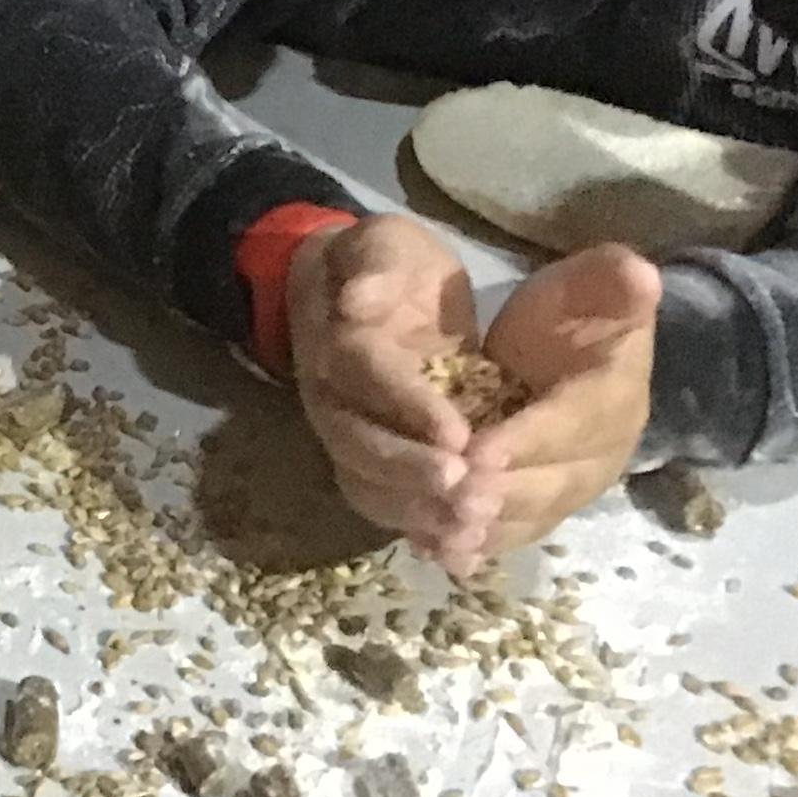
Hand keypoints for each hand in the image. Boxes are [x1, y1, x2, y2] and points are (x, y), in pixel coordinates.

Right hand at [286, 214, 479, 556]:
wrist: (351, 292)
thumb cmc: (384, 266)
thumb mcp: (380, 242)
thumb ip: (373, 263)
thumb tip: (358, 300)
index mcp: (337, 339)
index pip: (367, 374)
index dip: (408, 406)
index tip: (458, 435)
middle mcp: (330, 397)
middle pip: (358, 444)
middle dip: (411, 472)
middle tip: (467, 492)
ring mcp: (345, 434)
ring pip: (364, 483)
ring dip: (413, 510)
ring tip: (466, 530)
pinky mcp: (368, 461)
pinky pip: (381, 503)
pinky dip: (416, 530)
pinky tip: (460, 554)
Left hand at [450, 244, 661, 573]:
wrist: (570, 351)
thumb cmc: (574, 312)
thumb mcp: (592, 284)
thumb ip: (612, 281)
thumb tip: (643, 274)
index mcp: (614, 399)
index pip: (571, 425)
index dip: (527, 441)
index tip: (479, 451)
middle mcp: (599, 455)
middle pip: (550, 484)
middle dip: (501, 495)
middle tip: (453, 501)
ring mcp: (571, 488)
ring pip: (529, 517)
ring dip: (486, 531)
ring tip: (441, 535)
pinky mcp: (543, 507)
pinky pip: (512, 533)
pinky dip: (477, 545)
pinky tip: (437, 551)